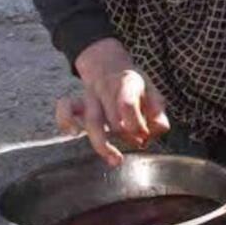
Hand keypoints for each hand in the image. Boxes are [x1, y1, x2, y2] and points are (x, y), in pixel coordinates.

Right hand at [67, 38, 169, 165]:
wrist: (107, 63)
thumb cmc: (133, 84)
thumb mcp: (151, 89)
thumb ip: (157, 109)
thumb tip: (160, 128)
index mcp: (127, 82)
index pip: (127, 104)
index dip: (138, 124)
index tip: (146, 135)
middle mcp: (106, 89)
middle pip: (114, 120)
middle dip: (128, 136)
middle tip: (140, 142)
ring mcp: (90, 96)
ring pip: (92, 121)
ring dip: (103, 145)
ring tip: (116, 161)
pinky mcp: (77, 102)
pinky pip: (65, 109)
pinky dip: (65, 120)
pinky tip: (74, 133)